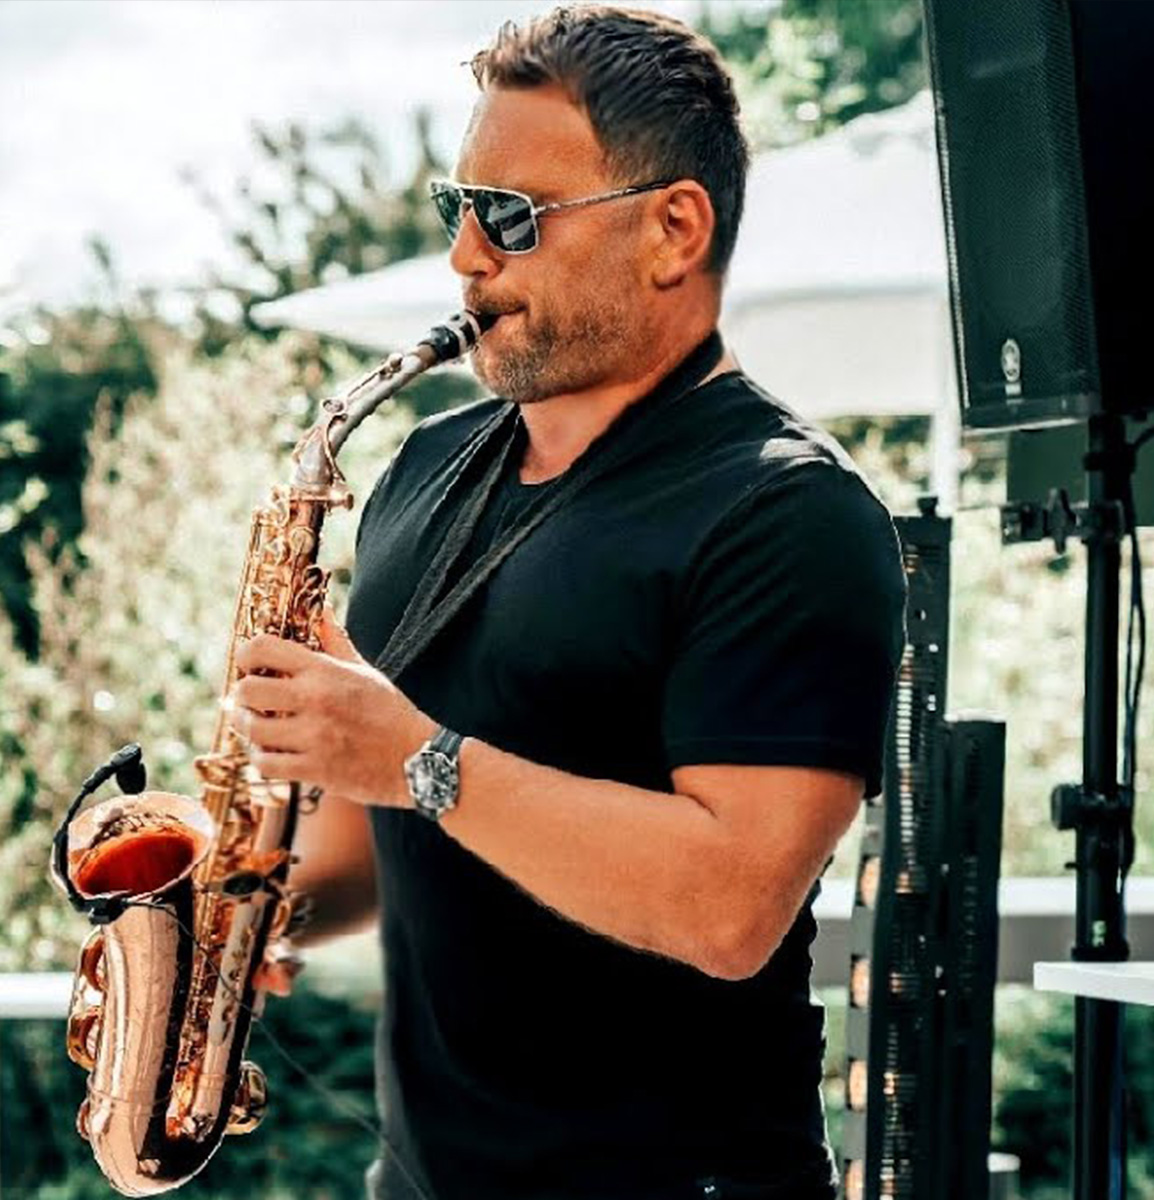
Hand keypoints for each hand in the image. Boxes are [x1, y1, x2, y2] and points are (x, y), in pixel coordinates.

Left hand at [230, 606, 435, 805]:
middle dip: (242, 695)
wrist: (419, 759)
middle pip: (247, 691)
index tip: (249, 663)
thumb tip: (322, 609)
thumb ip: (335, 641)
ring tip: (258, 727)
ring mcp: (314, 737)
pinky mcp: (315, 770)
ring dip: (249, 728)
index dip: (247, 653)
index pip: (264, 648)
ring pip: (253, 730)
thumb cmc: (391, 712)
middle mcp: (316, 700)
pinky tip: (273, 753)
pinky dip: (263, 759)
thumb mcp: (364, 671)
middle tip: (250, 700)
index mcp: (326, 671)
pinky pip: (267, 764)